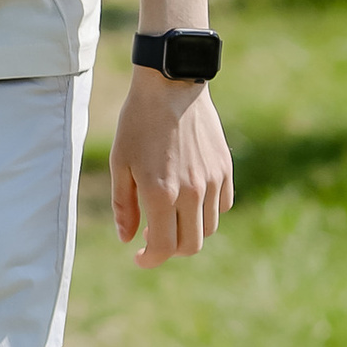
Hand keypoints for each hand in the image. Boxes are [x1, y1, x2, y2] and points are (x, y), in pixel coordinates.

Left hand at [110, 69, 233, 266]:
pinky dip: (207, 211)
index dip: (151, 259)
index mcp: (161, 193)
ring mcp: (213, 182)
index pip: (164, 246)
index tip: (139, 257)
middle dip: (170, 249)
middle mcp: (192, 193)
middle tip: (151, 236)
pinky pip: (223, 206)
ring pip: (208, 228)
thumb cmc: (137, 123)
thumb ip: (124, 204)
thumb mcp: (120, 162)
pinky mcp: (226, 170)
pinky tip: (189, 196)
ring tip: (168, 213)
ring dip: (188, 230)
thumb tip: (127, 239)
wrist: (171, 87)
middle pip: (191, 245)